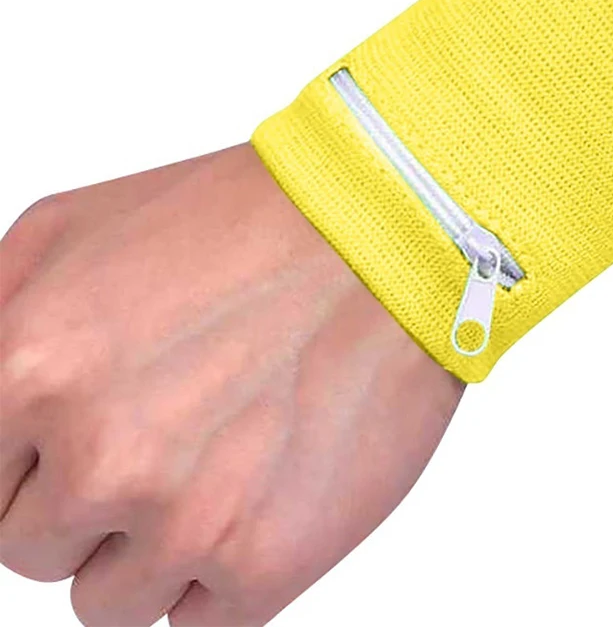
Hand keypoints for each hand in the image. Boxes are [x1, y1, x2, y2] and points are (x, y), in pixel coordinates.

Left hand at [0, 143, 463, 625]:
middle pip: (38, 550)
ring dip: (156, 542)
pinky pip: (201, 621)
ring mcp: (186, 518)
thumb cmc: (242, 218)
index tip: (87, 436)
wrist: (385, 232)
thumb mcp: (70, 227)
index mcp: (29, 368)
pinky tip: (258, 490)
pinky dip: (221, 572)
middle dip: (90, 501)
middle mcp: (99, 457)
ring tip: (222, 453)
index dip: (36, 460)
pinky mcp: (268, 559)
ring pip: (113, 599)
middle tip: (171, 429)